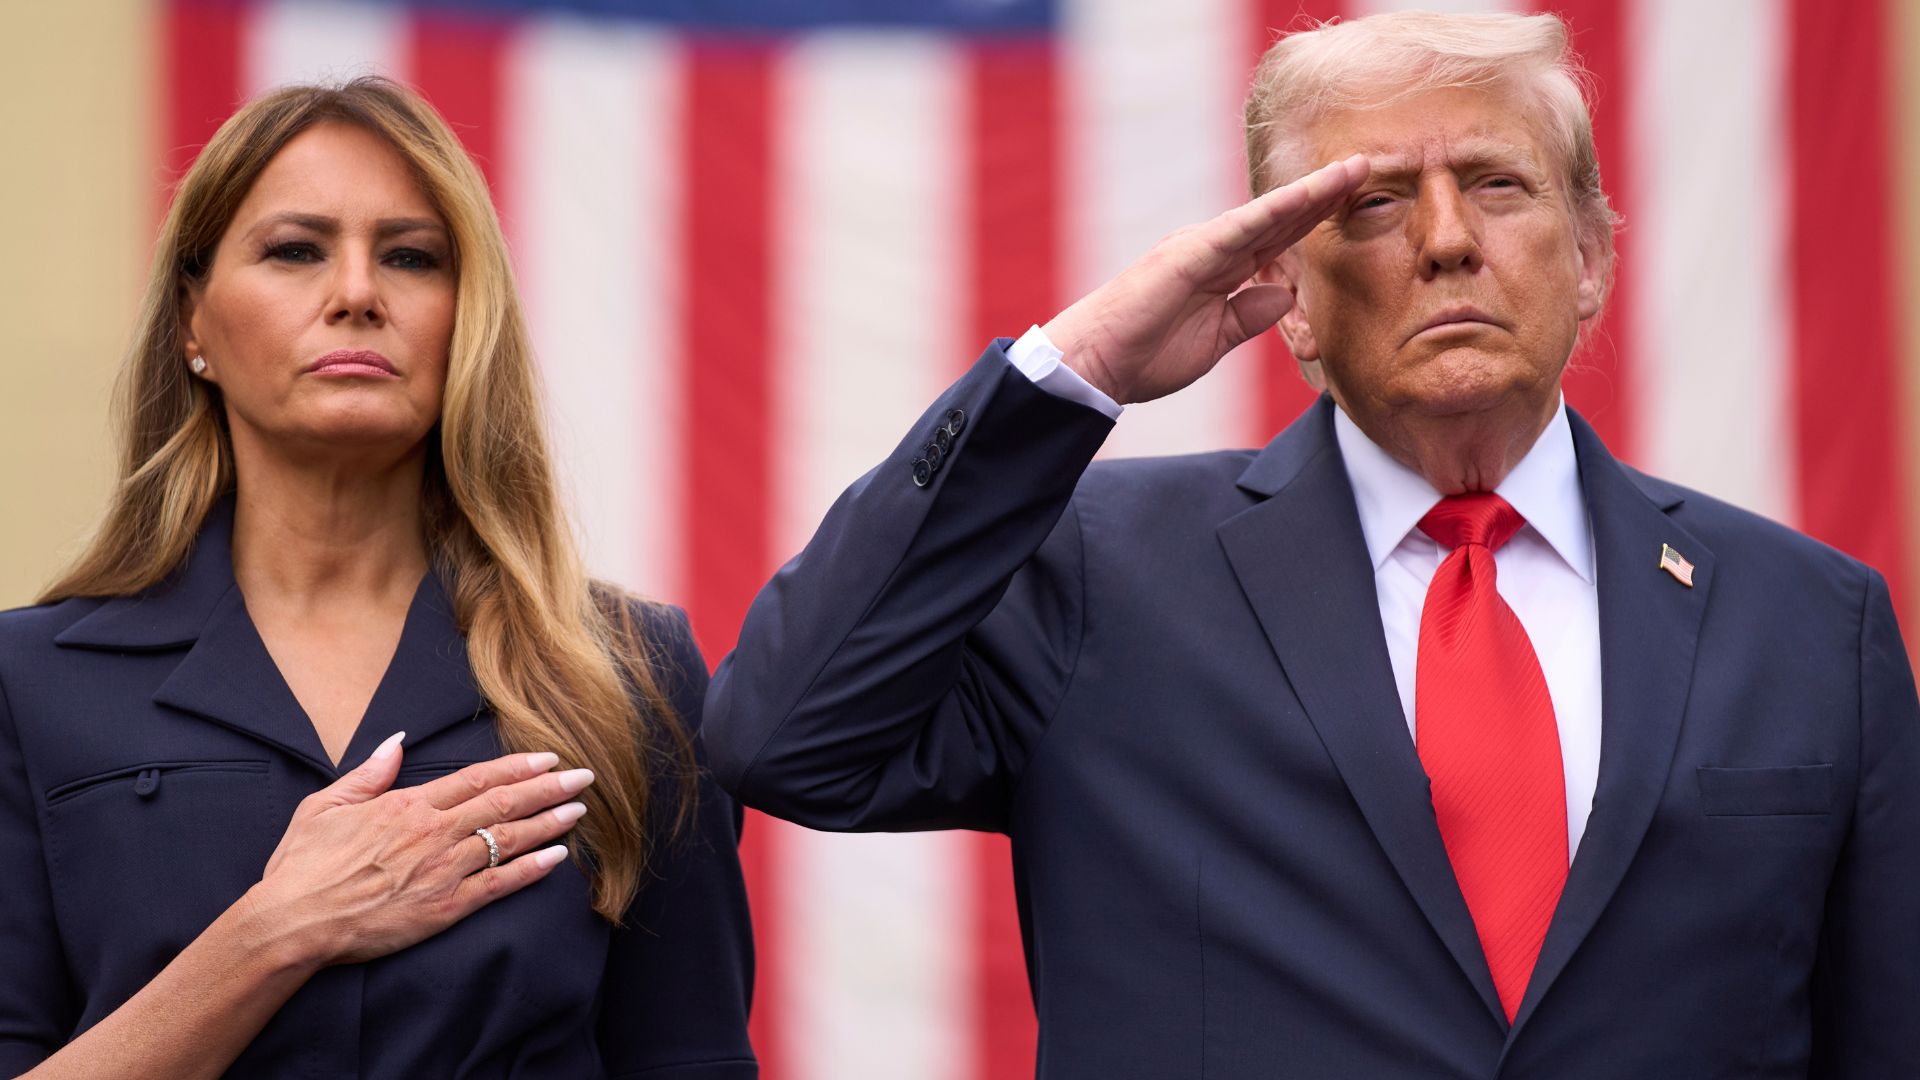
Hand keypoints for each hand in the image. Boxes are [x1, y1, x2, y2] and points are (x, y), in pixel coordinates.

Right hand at [240, 733, 593, 968]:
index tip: (547, 757)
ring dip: (549, 822)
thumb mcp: (326, 805)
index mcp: (409, 806)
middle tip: (584, 777)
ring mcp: (442, 870)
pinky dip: (531, 870)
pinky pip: (499, 885)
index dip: (517, 767)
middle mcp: (434, 833)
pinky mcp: (445, 908)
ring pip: (509, 839)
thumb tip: (396, 742)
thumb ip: (368, 773)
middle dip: (548, 787)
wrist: (294, 920)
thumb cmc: (303, 866)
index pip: (477, 779)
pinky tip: (558, 859)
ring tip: (580, 810)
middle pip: (504, 802)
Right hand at [1041, 155, 1367, 404]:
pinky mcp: (1188, 256)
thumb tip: (1285, 295)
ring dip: (1311, 193)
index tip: (1355, 200)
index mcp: (1219, 267)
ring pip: (1268, 214)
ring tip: (1352, 171)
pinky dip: (1274, 212)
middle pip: (1281, 216)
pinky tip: (1305, 197)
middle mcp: (1213, 247)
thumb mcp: (1215, 338)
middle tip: (1367, 167)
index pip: (1278, 237)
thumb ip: (1249, 314)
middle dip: (1325, 194)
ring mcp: (1201, 247)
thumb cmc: (1145, 354)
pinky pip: (1240, 229)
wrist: (1097, 364)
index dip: (1316, 217)